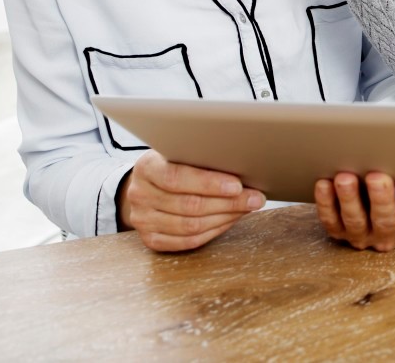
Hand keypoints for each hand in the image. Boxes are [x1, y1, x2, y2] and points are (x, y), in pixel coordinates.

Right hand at [118, 150, 264, 251]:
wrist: (147, 185)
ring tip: (246, 208)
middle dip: (228, 203)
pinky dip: (213, 232)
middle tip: (255, 199)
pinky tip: (229, 221)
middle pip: (189, 205)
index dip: (209, 183)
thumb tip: (244, 168)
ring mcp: (142, 220)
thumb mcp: (181, 153)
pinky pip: (187, 241)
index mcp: (146, 167)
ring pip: (190, 226)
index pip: (177, 178)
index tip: (237, 185)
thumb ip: (202, 159)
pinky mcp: (150, 239)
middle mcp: (139, 195)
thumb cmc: (173, 164)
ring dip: (225, 218)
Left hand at [314, 172, 394, 251]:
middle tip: (377, 177)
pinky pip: (331, 220)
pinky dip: (326, 202)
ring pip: (355, 220)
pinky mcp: (339, 232)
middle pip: (385, 220)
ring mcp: (362, 235)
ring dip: (350, 198)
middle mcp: (387, 235)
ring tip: (345, 178)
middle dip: (381, 198)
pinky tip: (324, 183)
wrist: (372, 204)